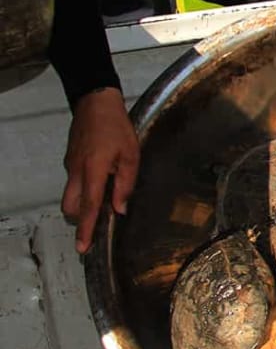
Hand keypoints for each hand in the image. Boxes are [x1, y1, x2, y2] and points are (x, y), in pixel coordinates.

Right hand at [61, 87, 139, 253]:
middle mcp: (76, 171)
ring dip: (83, 203)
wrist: (95, 102)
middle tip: (97, 222)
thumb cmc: (117, 127)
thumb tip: (120, 209)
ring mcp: (70, 166)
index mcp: (93, 170)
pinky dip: (84, 189)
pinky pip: (74, 182)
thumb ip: (125, 184)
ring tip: (104, 198)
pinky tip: (101, 180)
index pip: (89, 207)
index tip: (82, 247)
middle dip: (82, 218)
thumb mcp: (131, 155)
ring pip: (71, 195)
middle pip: (72, 206)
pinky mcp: (70, 160)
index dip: (87, 229)